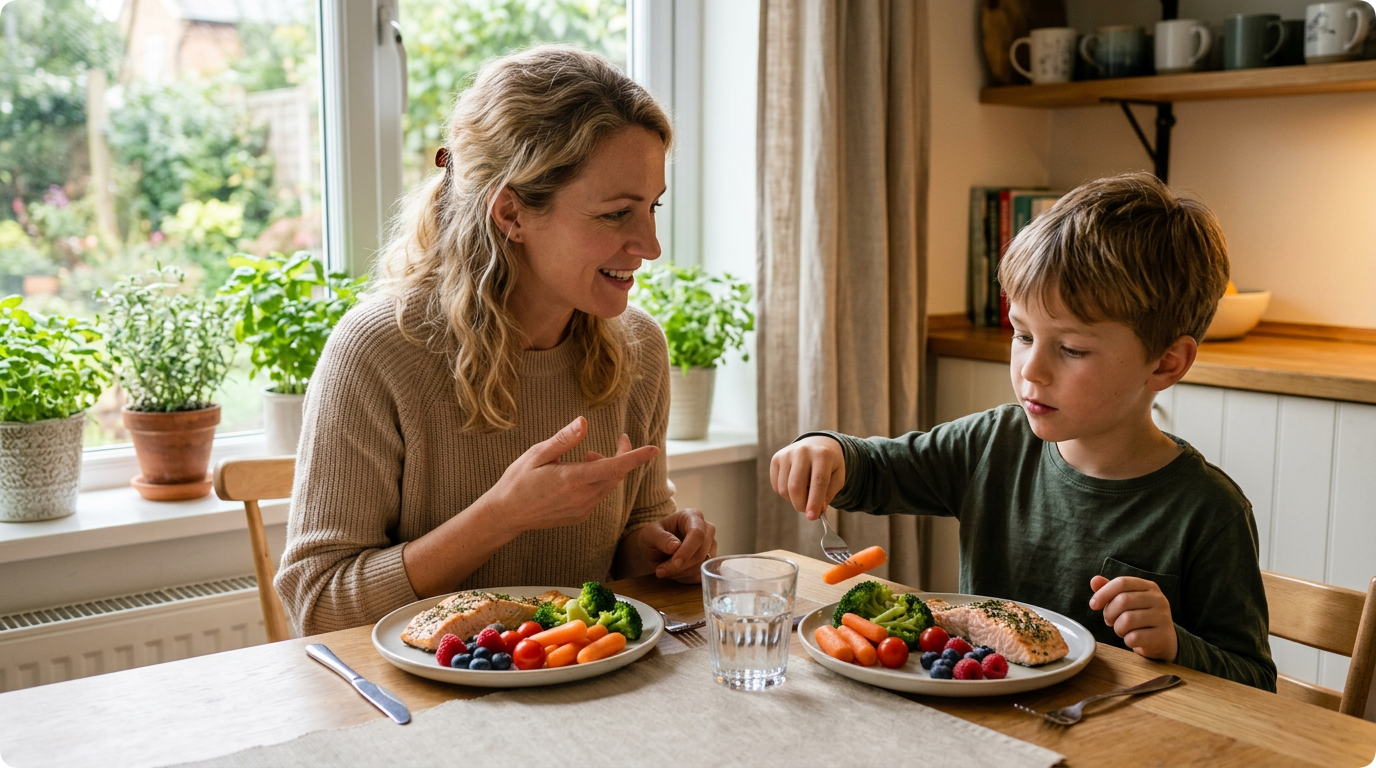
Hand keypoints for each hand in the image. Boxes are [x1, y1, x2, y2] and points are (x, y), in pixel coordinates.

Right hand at [486, 417, 657, 534]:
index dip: (635, 457)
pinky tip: (578, 476)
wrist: (506, 515)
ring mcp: (582, 509)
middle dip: (619, 457)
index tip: (653, 449)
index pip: (614, 467)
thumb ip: (564, 439)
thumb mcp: (537, 454)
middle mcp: (582, 497)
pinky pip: (598, 496)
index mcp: (572, 479)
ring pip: (608, 486)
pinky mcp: (579, 516)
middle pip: (616, 475)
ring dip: (606, 469)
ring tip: (584, 458)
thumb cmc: (518, 480)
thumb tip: (584, 422)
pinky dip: (597, 482)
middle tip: (613, 441)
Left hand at [632, 508, 717, 581]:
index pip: (697, 534)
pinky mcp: (710, 561)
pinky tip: (675, 573)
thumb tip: (675, 546)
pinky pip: (702, 575)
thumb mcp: (650, 534)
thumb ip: (661, 538)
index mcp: (693, 516)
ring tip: (665, 569)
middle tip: (660, 571)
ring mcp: (711, 546)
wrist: (658, 545)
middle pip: (701, 552)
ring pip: (702, 566)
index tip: (675, 563)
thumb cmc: (654, 535)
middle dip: (681, 566)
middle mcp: (707, 529)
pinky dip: (686, 578)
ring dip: (681, 573)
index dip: (687, 550)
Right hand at [769, 436, 845, 519]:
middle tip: (808, 511)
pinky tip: (795, 487)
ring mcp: (787, 454)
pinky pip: (776, 486)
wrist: (817, 444)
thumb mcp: (837, 478)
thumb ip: (828, 495)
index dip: (814, 502)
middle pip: (796, 486)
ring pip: (784, 489)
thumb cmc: (829, 465)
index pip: (818, 482)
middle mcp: (803, 451)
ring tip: (804, 495)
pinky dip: (786, 494)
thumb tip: (816, 511)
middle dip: (801, 505)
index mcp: (823, 455)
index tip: (812, 517)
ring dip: (793, 500)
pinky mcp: (776, 458)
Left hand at [1089, 575, 1177, 662]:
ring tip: (1122, 630)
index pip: (1122, 582)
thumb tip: (1094, 580)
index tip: (1093, 605)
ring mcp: (1163, 617)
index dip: (1103, 593)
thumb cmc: (1140, 618)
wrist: (1163, 640)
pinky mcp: (1163, 635)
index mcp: (1149, 587)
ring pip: (1127, 620)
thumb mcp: (1127, 601)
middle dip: (1109, 613)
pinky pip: (1134, 637)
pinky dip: (1127, 640)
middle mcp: (1158, 599)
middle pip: (1123, 600)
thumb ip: (1111, 590)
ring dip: (1118, 628)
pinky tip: (1132, 639)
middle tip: (1110, 621)